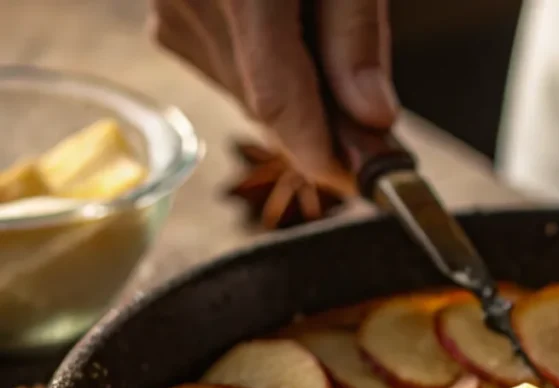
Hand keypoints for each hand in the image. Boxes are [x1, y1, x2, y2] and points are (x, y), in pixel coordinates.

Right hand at [148, 0, 397, 188]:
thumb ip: (357, 35)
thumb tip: (373, 119)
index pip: (277, 98)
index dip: (322, 152)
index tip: (364, 183)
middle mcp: (194, 5)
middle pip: (268, 104)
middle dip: (324, 124)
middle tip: (375, 127)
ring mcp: (172, 13)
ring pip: (250, 94)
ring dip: (299, 98)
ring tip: (330, 54)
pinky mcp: (167, 18)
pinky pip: (231, 72)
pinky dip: (271, 73)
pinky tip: (292, 39)